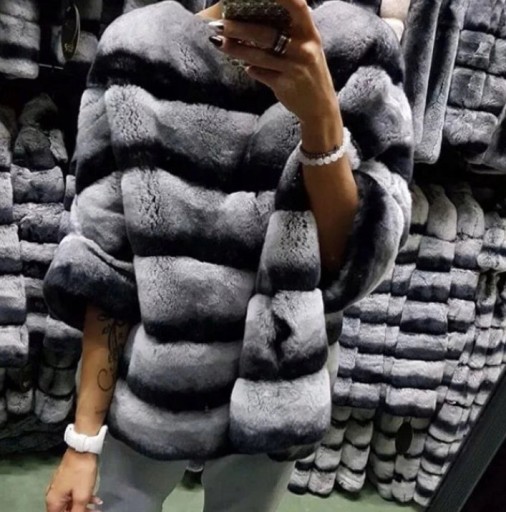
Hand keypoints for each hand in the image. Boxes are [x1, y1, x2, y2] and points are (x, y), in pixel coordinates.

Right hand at [45, 449, 100, 511]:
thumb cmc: (81, 473)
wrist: (83, 449)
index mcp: (53, 502)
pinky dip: (83, 497)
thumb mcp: (82, 496)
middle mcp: (52, 496)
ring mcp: (59, 486)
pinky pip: (73, 493)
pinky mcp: (66, 479)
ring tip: (97, 506)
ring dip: (84, 506)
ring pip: (70, 502)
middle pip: (65, 510)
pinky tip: (95, 498)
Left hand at [208, 0, 338, 123]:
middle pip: (266, 33)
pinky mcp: (285, 85)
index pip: (297, 6)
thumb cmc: (308, 71)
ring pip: (259, 56)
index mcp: (309, 32)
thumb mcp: (306, 47)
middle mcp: (303, 48)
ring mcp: (294, 68)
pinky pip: (261, 74)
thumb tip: (252, 18)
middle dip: (239, 28)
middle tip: (219, 24)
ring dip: (236, 49)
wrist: (319, 106)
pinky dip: (251, 70)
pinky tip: (245, 67)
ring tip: (218, 42)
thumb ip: (288, 32)